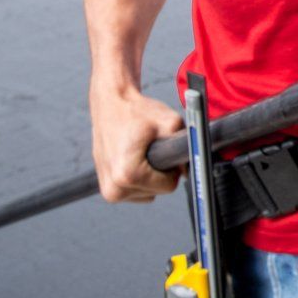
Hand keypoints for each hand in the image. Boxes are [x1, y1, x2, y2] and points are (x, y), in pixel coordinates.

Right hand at [88, 86, 183, 202]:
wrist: (111, 104)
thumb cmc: (137, 112)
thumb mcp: (170, 122)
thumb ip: (186, 145)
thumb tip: (191, 169)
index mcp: (128, 175)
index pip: (168, 186)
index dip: (173, 167)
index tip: (165, 151)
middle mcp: (114, 188)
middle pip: (158, 191)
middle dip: (161, 172)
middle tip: (152, 149)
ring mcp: (108, 191)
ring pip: (148, 193)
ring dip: (151, 176)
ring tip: (141, 152)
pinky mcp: (106, 190)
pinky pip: (136, 191)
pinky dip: (140, 178)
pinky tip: (133, 159)